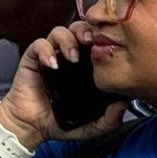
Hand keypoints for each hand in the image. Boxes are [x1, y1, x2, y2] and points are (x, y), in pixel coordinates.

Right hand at [0, 21, 123, 151]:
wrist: (33, 127)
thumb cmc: (61, 122)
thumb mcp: (91, 127)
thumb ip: (108, 120)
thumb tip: (123, 105)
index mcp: (86, 69)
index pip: (95, 44)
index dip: (102, 40)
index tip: (110, 47)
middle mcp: (69, 58)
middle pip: (78, 30)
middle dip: (85, 32)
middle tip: (91, 42)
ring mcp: (51, 56)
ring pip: (59, 32)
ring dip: (67, 39)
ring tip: (73, 57)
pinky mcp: (33, 58)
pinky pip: (39, 44)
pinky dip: (46, 50)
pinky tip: (52, 65)